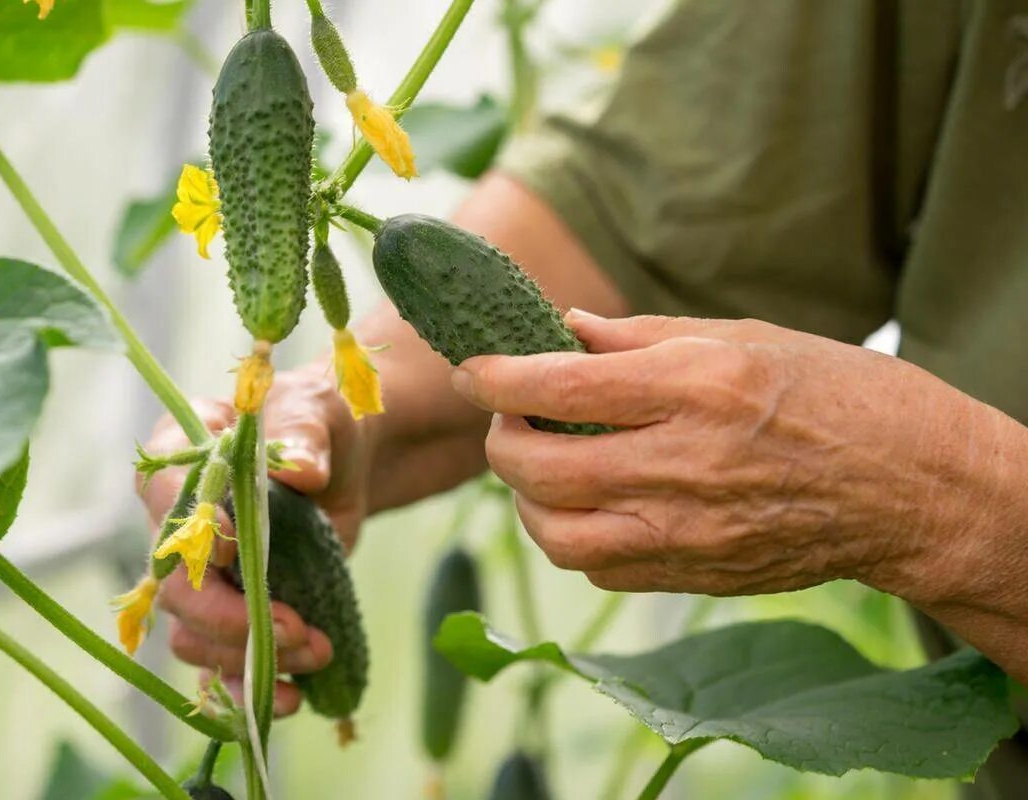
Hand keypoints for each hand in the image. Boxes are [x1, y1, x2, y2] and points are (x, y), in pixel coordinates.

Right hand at [139, 366, 372, 714]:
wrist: (345, 462)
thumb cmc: (318, 421)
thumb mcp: (318, 411)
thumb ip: (305, 435)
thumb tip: (300, 470)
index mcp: (180, 456)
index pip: (162, 497)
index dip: (194, 533)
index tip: (238, 547)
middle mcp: (175, 523)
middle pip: (175, 587)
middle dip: (232, 619)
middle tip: (298, 630)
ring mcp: (200, 575)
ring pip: (192, 636)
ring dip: (250, 657)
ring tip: (317, 651)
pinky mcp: (229, 611)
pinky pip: (217, 665)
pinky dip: (248, 689)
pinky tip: (289, 699)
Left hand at [451, 311, 1001, 603]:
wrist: (913, 487)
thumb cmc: (836, 393)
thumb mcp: (742, 336)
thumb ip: (639, 336)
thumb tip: (562, 328)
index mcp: (696, 387)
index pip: (560, 386)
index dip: (495, 376)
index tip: (471, 368)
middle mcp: (684, 465)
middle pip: (539, 468)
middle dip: (499, 439)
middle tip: (508, 415)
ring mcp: (688, 532)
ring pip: (557, 535)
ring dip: (526, 498)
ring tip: (541, 464)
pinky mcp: (696, 577)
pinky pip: (599, 569)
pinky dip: (572, 536)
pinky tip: (587, 504)